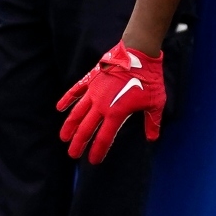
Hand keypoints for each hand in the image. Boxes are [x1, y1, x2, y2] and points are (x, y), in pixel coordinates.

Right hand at [57, 41, 165, 162]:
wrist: (138, 54)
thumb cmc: (150, 79)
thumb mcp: (156, 103)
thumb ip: (152, 122)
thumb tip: (152, 139)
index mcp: (117, 113)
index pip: (104, 138)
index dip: (98, 151)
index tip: (93, 161)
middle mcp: (101, 105)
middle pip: (86, 129)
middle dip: (78, 144)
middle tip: (72, 155)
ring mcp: (93, 92)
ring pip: (77, 113)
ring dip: (69, 127)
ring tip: (63, 138)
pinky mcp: (91, 80)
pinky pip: (75, 91)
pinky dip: (67, 99)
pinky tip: (60, 108)